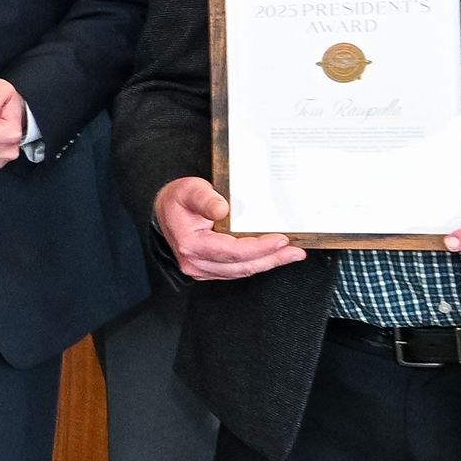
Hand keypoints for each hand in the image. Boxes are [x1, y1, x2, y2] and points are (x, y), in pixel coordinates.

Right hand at [156, 176, 306, 282]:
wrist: (165, 211)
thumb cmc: (178, 200)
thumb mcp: (189, 190)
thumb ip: (205, 198)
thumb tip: (221, 209)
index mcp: (191, 244)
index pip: (231, 251)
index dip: (258, 248)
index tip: (280, 240)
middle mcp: (196, 262)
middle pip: (241, 266)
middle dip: (271, 259)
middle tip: (295, 252)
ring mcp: (202, 269)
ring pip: (242, 271)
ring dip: (268, 263)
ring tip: (291, 255)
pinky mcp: (211, 269)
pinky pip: (238, 270)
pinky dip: (257, 263)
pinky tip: (273, 257)